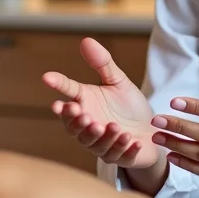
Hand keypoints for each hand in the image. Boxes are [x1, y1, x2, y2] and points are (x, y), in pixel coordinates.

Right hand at [42, 38, 159, 168]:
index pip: (67, 94)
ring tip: (109, 126)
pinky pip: (118, 155)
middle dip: (76, 121)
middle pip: (74, 127)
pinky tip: (130, 139)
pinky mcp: (120, 156)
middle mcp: (89, 126)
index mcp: (86, 104)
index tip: (47, 77)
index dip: (58, 85)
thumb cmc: (129, 107)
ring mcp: (103, 144)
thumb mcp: (118, 82)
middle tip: (81, 112)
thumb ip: (103, 64)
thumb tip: (85, 40)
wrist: (151, 130)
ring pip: (95, 143)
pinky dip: (123, 148)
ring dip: (101, 136)